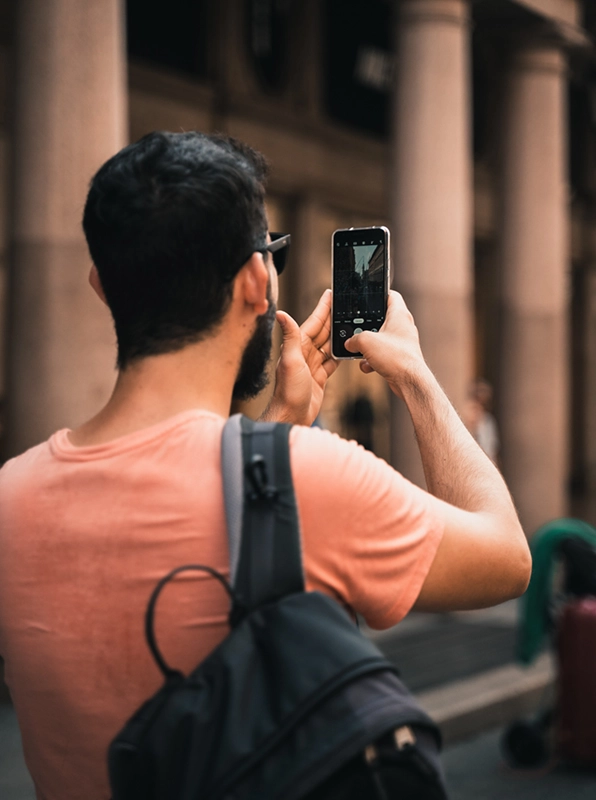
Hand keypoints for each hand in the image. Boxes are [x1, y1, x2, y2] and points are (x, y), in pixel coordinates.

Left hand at [261, 289, 337, 424]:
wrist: (291, 416)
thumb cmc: (288, 390)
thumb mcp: (290, 360)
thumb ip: (290, 336)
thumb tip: (281, 313)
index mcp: (298, 346)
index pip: (313, 322)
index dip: (323, 308)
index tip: (330, 294)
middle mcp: (304, 353)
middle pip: (323, 331)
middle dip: (333, 317)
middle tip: (345, 304)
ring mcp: (312, 366)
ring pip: (329, 345)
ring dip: (339, 334)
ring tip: (350, 322)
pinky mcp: (320, 377)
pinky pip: (332, 362)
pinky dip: (340, 355)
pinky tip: (348, 349)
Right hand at [344, 290, 428, 399]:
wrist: (409, 381)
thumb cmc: (395, 357)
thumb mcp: (366, 341)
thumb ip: (354, 339)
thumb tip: (349, 343)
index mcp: (399, 315)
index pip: (391, 295)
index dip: (378, 293)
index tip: (367, 296)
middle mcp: (403, 327)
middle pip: (382, 319)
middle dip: (367, 326)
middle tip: (356, 328)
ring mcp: (401, 343)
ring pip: (380, 338)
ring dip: (368, 345)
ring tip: (359, 350)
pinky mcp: (399, 357)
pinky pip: (382, 354)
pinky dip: (373, 360)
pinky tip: (367, 366)